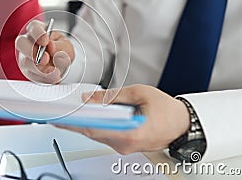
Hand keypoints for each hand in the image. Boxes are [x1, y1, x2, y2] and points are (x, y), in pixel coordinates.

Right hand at [15, 20, 74, 83]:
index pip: (33, 28)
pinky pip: (31, 75)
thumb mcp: (66, 45)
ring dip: (39, 69)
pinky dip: (43, 78)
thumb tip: (51, 46)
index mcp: (37, 30)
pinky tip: (53, 78)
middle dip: (32, 52)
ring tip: (54, 73)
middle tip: (46, 59)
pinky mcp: (27, 71)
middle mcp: (27, 42)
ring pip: (25, 62)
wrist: (59, 62)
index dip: (38, 34)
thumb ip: (60, 46)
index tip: (45, 41)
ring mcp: (24, 57)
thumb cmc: (60, 49)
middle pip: (21, 43)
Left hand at [56, 85, 189, 153]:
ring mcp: (124, 147)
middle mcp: (125, 144)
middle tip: (58, 113)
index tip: (60, 118)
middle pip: (92, 133)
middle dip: (74, 122)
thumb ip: (112, 96)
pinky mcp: (125, 145)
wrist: (183, 124)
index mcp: (130, 133)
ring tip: (70, 113)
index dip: (74, 123)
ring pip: (97, 135)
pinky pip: (104, 136)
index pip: (94, 129)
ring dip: (84, 124)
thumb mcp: (138, 93)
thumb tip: (90, 98)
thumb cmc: (166, 109)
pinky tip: (87, 117)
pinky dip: (94, 126)